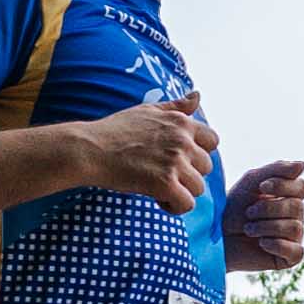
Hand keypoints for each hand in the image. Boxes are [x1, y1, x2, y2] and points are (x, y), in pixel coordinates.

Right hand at [71, 102, 214, 213]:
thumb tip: (197, 96)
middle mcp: (183, 140)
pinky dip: (174, 207)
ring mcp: (175, 162)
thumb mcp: (148, 111)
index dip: (198, 154)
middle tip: (163, 174)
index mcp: (181, 122)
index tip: (179, 160)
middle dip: (189, 174)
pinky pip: (187, 204)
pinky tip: (158, 200)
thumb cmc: (115, 130)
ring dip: (181, 191)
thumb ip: (176, 106)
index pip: (213, 141)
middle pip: (206, 167)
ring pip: (199, 188)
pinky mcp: (165, 183)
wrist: (90, 149)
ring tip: (158, 187)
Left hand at [221, 158, 303, 271]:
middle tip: (248, 213)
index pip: (302, 187)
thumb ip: (277, 170)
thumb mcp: (252, 182)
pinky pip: (296, 251)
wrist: (215, 236)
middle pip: (297, 207)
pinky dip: (276, 245)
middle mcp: (296, 217)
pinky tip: (261, 243)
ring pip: (294, 227)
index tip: (261, 187)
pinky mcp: (289, 258)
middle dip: (268, 208)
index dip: (283, 186)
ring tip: (248, 229)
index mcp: (290, 196)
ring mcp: (294, 237)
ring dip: (266, 227)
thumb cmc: (233, 207)